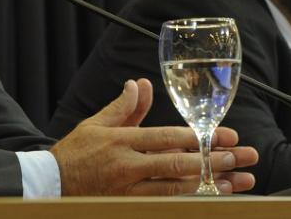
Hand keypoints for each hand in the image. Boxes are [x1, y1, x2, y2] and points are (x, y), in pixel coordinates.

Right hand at [50, 78, 257, 194]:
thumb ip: (123, 107)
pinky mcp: (127, 206)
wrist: (49, 185)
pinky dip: (188, 201)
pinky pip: (164, 205)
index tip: (225, 136)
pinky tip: (208, 199)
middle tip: (241, 158)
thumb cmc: (74, 153)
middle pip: (178, 164)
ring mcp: (128, 191)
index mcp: (122, 141)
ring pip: (175, 189)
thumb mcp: (95, 124)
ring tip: (236, 183)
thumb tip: (138, 84)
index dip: (199, 137)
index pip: (167, 137)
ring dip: (209, 186)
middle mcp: (127, 166)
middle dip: (214, 161)